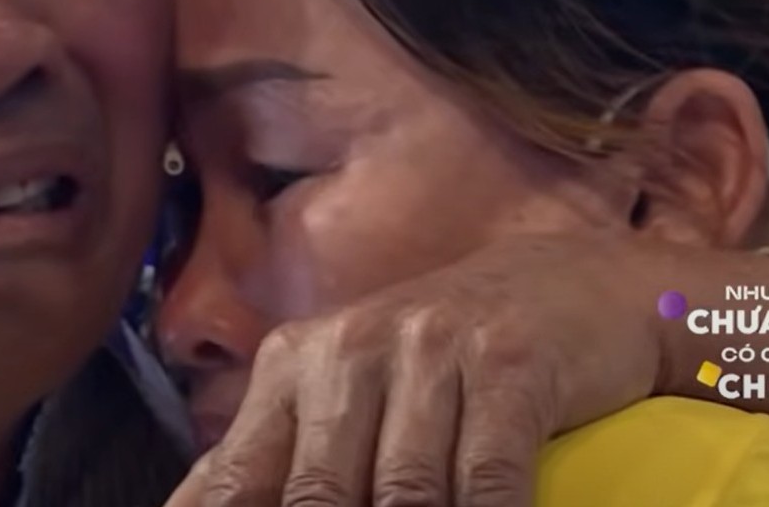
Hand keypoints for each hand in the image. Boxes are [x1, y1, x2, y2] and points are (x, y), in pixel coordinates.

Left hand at [165, 232, 668, 506]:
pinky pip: (486, 476)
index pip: (238, 475)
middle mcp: (350, 349)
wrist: (567, 283)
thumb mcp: (347, 392)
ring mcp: (429, 350)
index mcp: (294, 364)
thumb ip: (279, 456)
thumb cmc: (440, 359)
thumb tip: (201, 506)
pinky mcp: (508, 362)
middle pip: (317, 493)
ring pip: (404, 494)